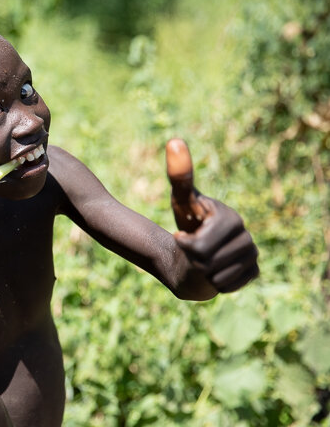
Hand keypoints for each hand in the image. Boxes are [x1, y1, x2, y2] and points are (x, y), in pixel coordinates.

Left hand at [166, 138, 258, 292]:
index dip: (183, 244)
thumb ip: (179, 174)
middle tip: (191, 250)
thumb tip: (174, 141)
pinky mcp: (252, 273)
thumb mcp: (181, 199)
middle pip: (206, 263)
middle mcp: (247, 237)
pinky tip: (211, 270)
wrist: (195, 246)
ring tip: (201, 259)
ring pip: (215, 277)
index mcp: (232, 218)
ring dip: (201, 271)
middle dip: (191, 259)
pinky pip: (226, 286)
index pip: (200, 246)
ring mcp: (252, 256)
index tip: (180, 236)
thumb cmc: (187, 220)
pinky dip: (213, 282)